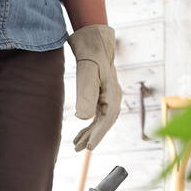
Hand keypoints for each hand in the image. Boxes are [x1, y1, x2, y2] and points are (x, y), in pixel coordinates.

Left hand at [66, 24, 122, 150]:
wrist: (93, 41)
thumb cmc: (91, 55)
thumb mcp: (87, 75)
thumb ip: (86, 96)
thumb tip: (83, 119)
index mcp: (114, 93)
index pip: (107, 119)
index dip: (98, 134)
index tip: (89, 147)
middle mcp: (114, 97)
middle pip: (104, 122)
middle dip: (92, 137)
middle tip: (79, 149)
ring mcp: (109, 97)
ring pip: (101, 120)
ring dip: (89, 133)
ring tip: (76, 146)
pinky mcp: (102, 96)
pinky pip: (98, 115)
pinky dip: (89, 125)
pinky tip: (80, 133)